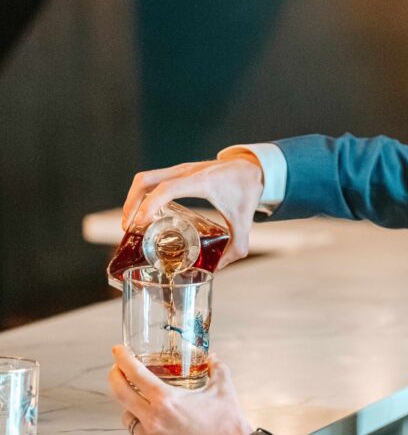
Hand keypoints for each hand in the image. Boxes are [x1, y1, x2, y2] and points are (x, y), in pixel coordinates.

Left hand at [109, 345, 252, 434]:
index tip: (118, 350)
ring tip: (142, 402)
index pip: (135, 374)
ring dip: (132, 407)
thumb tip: (211, 357)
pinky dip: (148, 431)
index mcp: (167, 400)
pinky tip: (161, 427)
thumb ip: (216, 368)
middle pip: (120, 394)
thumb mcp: (224, 389)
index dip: (123, 359)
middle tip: (117, 370)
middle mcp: (154, 421)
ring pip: (129, 419)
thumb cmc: (228, 425)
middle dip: (115, 377)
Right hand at [121, 150, 263, 266]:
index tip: (139, 224)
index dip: (149, 205)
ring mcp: (181, 170)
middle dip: (131, 204)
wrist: (252, 166)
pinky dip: (142, 194)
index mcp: (201, 182)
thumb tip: (217, 268)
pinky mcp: (179, 172)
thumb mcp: (244, 221)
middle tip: (129, 228)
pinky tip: (144, 212)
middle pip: (146, 180)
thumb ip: (236, 247)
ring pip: (145, 178)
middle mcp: (186, 172)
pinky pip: (153, 179)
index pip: (166, 189)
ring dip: (133, 198)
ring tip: (131, 222)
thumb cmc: (247, 189)